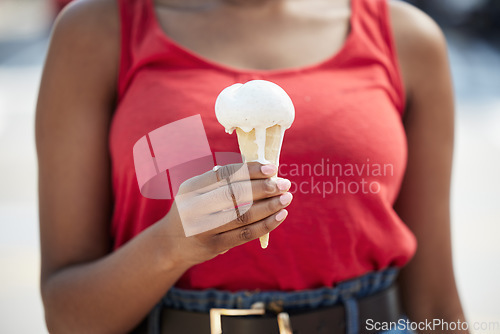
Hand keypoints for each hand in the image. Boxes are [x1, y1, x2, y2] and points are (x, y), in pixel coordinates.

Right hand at [159, 162, 292, 265]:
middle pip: (235, 195)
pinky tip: (280, 216)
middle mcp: (194, 208)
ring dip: (269, 206)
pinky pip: (244, 234)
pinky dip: (265, 225)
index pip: (224, 175)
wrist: (170, 244)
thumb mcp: (197, 191)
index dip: (250, 170)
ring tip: (286, 198)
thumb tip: (260, 170)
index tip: (271, 168)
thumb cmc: (193, 209)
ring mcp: (203, 229)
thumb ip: (221, 181)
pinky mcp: (213, 246)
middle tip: (284, 184)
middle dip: (263, 188)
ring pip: (242, 216)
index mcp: (191, 188)